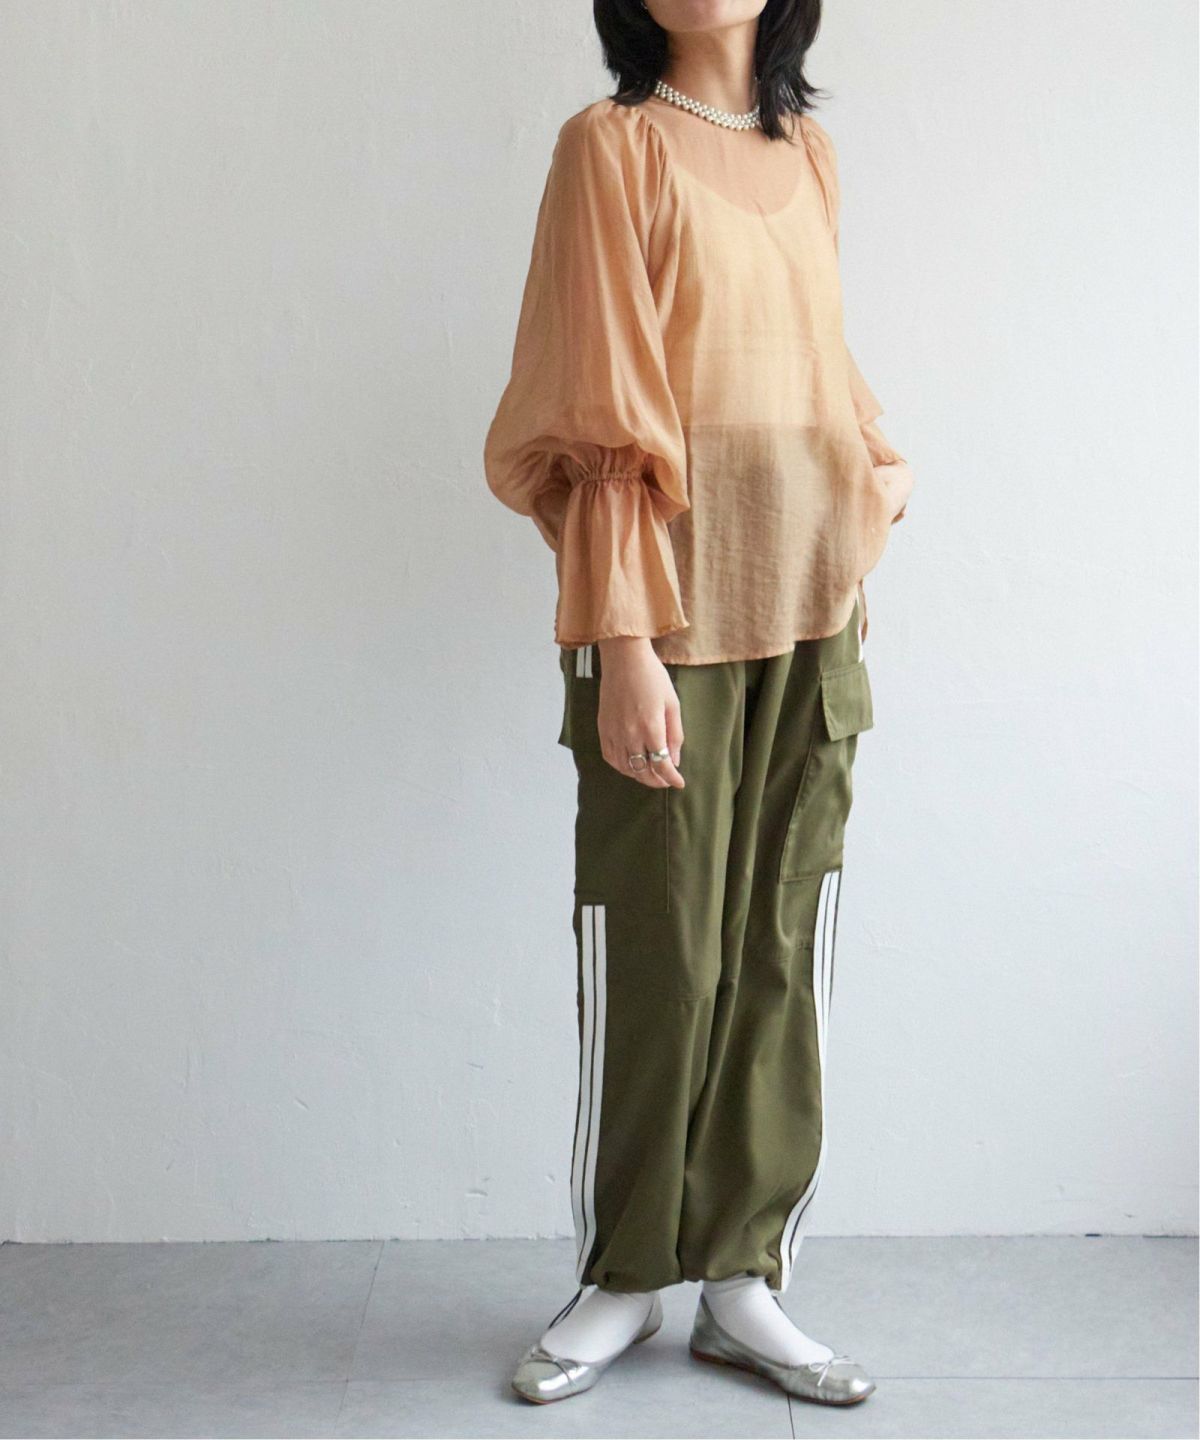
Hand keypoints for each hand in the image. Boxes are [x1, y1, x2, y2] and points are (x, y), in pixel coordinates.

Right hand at [595, 637, 684, 788]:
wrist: (624, 659)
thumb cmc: (652, 677)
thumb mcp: (672, 704)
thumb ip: (674, 735)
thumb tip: (674, 760)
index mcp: (651, 727)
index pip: (662, 765)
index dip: (672, 778)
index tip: (679, 783)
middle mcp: (630, 734)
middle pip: (642, 771)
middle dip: (656, 781)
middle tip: (666, 781)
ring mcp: (614, 732)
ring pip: (625, 767)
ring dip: (639, 776)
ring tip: (650, 774)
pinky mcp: (603, 728)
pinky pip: (610, 756)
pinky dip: (621, 766)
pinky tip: (630, 765)